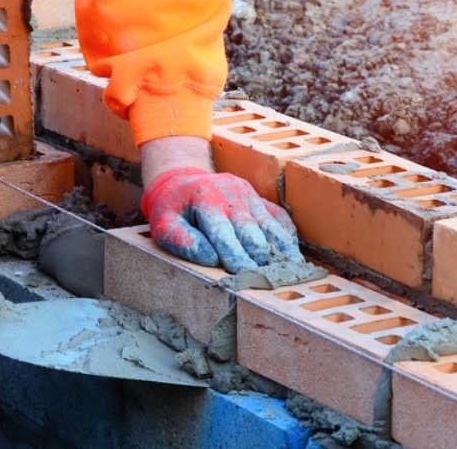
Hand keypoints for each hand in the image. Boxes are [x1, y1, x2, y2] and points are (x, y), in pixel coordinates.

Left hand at [141, 167, 303, 271]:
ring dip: (280, 247)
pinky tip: (294, 254)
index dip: (234, 253)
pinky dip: (286, 235)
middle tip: (270, 277)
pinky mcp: (259, 199)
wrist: (182, 179)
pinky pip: (278, 217)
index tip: (244, 273)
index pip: (222, 231)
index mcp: (205, 198)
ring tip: (292, 268)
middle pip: (250, 228)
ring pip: (268, 223)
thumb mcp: (163, 222)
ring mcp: (248, 194)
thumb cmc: (173, 208)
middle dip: (259, 253)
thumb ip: (180, 239)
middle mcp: (231, 193)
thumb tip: (209, 257)